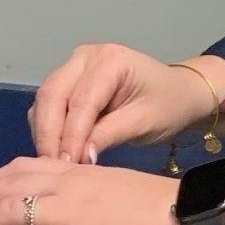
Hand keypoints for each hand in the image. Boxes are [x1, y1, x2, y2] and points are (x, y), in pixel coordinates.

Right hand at [29, 44, 224, 163]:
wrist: (179, 94)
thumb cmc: (168, 105)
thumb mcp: (144, 122)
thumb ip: (109, 135)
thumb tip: (78, 157)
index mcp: (110, 60)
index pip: (81, 101)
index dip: (71, 135)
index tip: (67, 165)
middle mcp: (85, 57)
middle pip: (52, 94)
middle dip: (49, 133)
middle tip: (51, 167)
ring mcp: (74, 66)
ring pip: (45, 99)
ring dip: (45, 131)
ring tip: (52, 163)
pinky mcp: (70, 80)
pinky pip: (50, 103)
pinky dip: (48, 127)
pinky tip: (56, 150)